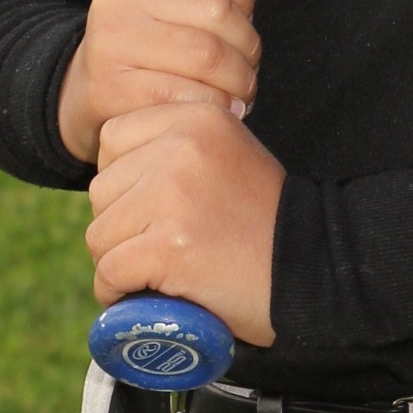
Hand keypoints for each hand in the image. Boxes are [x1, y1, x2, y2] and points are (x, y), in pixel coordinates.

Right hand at [58, 0, 299, 168]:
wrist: (92, 90)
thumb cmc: (158, 36)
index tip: (239, 17)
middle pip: (217, 10)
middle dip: (247, 46)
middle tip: (245, 67)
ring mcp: (110, 40)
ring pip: (208, 56)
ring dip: (238, 81)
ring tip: (238, 91)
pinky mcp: (110, 88)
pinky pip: (187, 96)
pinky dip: (215, 107)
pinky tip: (218, 109)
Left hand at [86, 99, 283, 346]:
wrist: (313, 268)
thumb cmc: (265, 222)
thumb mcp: (226, 155)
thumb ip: (177, 148)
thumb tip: (115, 170)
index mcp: (195, 117)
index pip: (113, 140)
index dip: (125, 182)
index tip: (155, 208)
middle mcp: (180, 145)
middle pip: (102, 189)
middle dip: (121, 225)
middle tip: (162, 246)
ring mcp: (171, 195)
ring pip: (100, 234)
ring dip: (120, 261)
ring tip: (161, 271)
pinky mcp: (168, 245)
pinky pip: (111, 272)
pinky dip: (119, 293)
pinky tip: (147, 295)